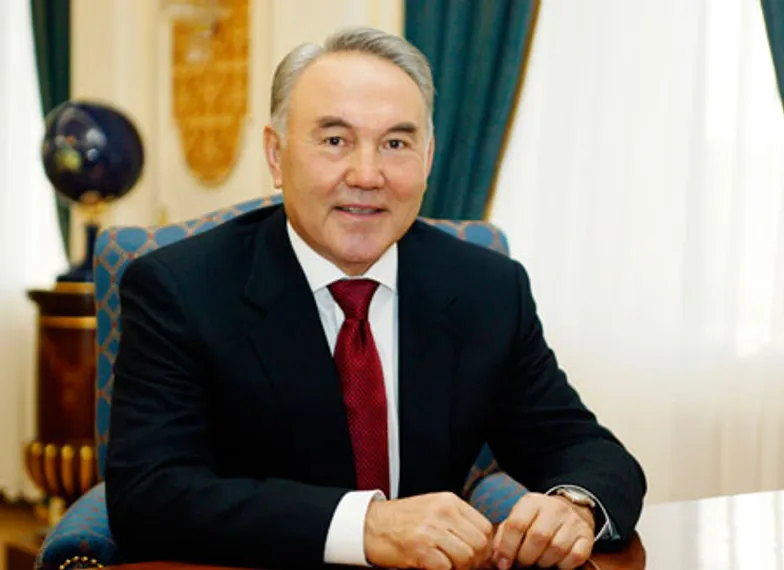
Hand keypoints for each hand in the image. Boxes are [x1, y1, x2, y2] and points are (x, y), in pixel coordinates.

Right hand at [364, 492, 493, 569]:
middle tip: (460, 565)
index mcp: (449, 501)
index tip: (475, 557)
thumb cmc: (400, 521)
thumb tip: (483, 546)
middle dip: (474, 561)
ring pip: (466, 557)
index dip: (484, 547)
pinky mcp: (420, 548)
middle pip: (479, 543)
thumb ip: (456, 522)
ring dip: (458, 568)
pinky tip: (431, 566)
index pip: (484, 527)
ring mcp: (431, 529)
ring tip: (444, 565)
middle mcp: (443, 512)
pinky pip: (446, 568)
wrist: (368, 525)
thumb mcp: (432, 510)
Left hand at [492, 492, 594, 569]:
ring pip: (556, 548)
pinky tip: (555, 562)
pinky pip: (575, 556)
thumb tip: (499, 559)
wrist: (569, 512)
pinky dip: (563, 565)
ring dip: (544, 562)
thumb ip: (504, 537)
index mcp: (532, 501)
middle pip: (537, 537)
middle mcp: (554, 508)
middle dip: (526, 557)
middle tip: (522, 564)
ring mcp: (572, 521)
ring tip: (538, 562)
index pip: (517, 524)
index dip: (507, 548)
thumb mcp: (518, 520)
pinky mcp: (586, 536)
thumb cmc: (536, 521)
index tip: (503, 563)